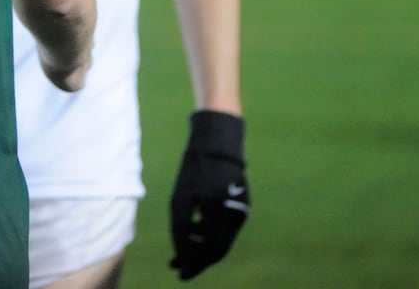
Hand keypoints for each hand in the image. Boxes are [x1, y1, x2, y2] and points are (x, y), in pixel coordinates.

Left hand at [170, 110, 249, 279]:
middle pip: (216, 250)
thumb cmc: (194, 169)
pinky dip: (208, 235)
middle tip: (177, 267)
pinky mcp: (241, 209)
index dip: (193, 264)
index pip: (210, 251)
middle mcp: (235, 216)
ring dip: (201, 248)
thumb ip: (180, 227)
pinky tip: (193, 234)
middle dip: (196, 260)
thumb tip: (183, 253)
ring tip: (181, 252)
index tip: (178, 273)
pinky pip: (224, 229)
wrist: (218, 146)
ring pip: (220, 241)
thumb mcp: (180, 197)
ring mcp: (241, 213)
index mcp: (219, 212)